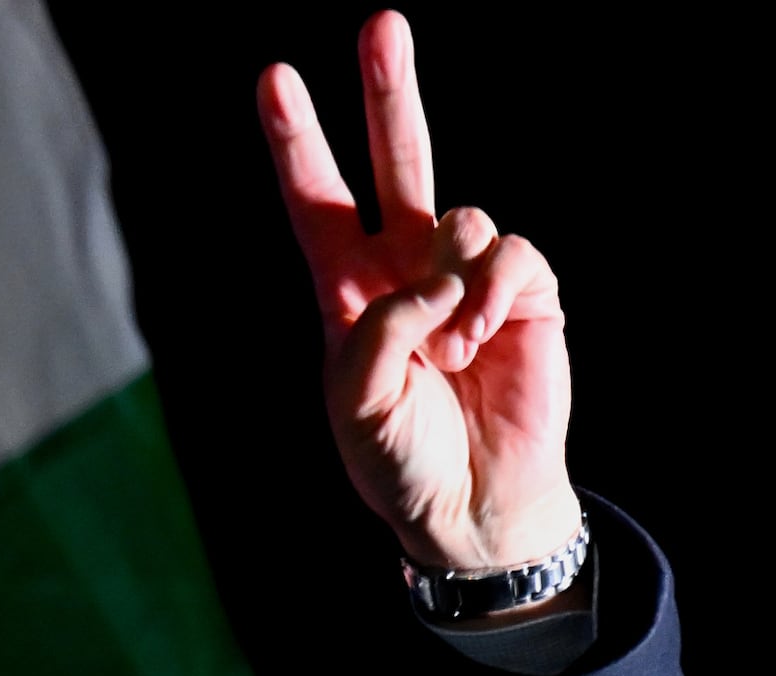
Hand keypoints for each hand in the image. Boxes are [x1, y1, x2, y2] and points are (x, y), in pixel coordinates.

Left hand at [260, 13, 576, 573]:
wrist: (468, 504)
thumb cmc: (397, 459)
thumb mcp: (356, 401)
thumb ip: (380, 329)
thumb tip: (436, 273)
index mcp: (346, 291)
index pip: (316, 202)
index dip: (297, 143)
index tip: (274, 79)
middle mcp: (405, 269)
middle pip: (398, 161)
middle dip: (389, 93)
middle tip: (382, 24)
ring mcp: (467, 276)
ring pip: (461, 217)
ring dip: (452, 284)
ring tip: (451, 349)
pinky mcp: (525, 292)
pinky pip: (511, 252)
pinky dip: (494, 293)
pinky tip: (484, 340)